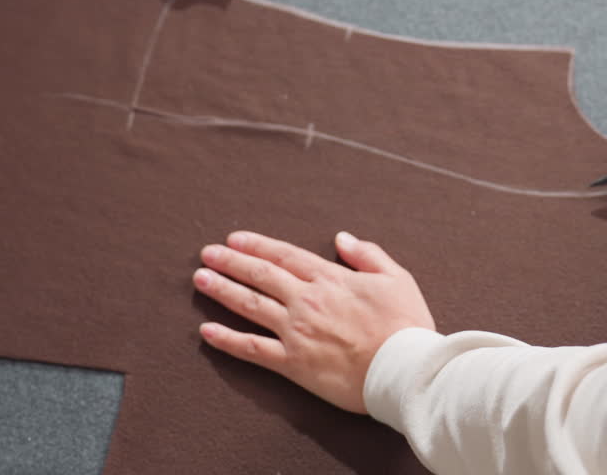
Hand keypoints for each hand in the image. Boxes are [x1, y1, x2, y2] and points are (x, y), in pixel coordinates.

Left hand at [193, 230, 435, 413]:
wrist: (404, 369)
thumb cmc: (406, 324)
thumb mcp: (396, 278)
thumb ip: (367, 254)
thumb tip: (342, 238)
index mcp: (331, 279)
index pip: (285, 256)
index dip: (258, 246)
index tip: (236, 239)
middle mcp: (307, 300)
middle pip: (261, 275)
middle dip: (231, 262)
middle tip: (207, 253)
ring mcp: (296, 331)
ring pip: (250, 305)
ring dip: (222, 290)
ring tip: (200, 279)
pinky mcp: (293, 363)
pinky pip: (252, 349)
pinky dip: (227, 340)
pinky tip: (206, 331)